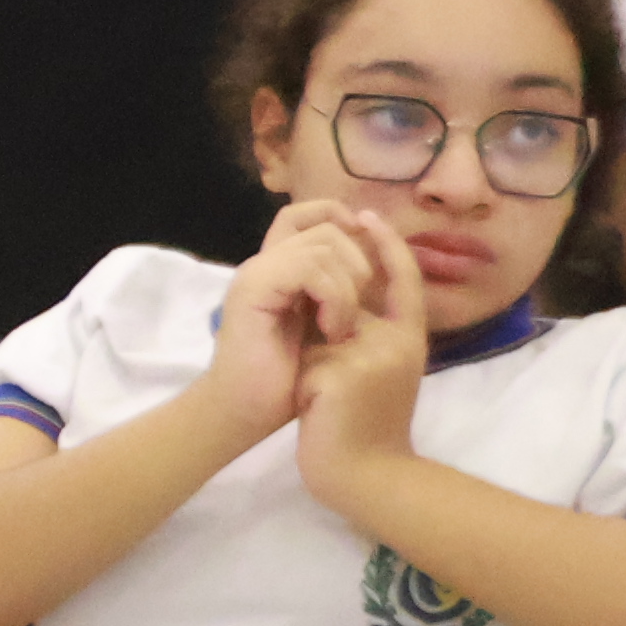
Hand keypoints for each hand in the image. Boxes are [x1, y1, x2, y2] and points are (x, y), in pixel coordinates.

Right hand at [204, 199, 379, 435]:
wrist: (247, 411)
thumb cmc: (287, 379)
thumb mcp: (326, 327)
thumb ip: (338, 292)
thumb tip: (377, 262)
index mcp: (281, 268)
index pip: (308, 214)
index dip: (341, 220)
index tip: (364, 260)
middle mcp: (266, 261)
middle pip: (325, 226)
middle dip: (358, 264)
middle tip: (353, 312)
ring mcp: (257, 271)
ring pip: (324, 245)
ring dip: (348, 290)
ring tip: (340, 330)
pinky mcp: (253, 287)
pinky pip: (310, 268)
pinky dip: (334, 299)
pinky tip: (331, 331)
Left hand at [290, 209, 429, 481]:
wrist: (369, 477)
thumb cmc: (367, 424)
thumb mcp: (378, 370)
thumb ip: (369, 331)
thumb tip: (344, 291)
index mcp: (410, 338)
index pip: (404, 276)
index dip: (387, 244)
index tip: (365, 214)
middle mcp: (398, 342)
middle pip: (349, 299)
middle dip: (326, 319)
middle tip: (325, 349)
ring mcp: (370, 358)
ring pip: (322, 330)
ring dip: (313, 360)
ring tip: (328, 399)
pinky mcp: (341, 377)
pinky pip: (306, 359)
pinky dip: (302, 382)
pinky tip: (315, 412)